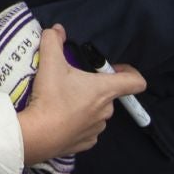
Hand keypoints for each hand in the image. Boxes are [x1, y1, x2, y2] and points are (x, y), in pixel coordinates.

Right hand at [12, 26, 146, 163]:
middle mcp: (106, 110)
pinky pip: (87, 130)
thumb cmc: (51, 97)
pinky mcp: (86, 143)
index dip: (130, 73)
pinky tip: (62, 120)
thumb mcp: (49, 63)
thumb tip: (56, 30)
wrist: (38, 135)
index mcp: (105, 90)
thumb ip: (53, 41)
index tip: (115, 69)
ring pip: (97, 112)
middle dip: (94, 87)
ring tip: (63, 102)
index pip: (135, 82)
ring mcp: (97, 129)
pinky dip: (78, 124)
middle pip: (108, 95)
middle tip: (73, 82)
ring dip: (86, 106)